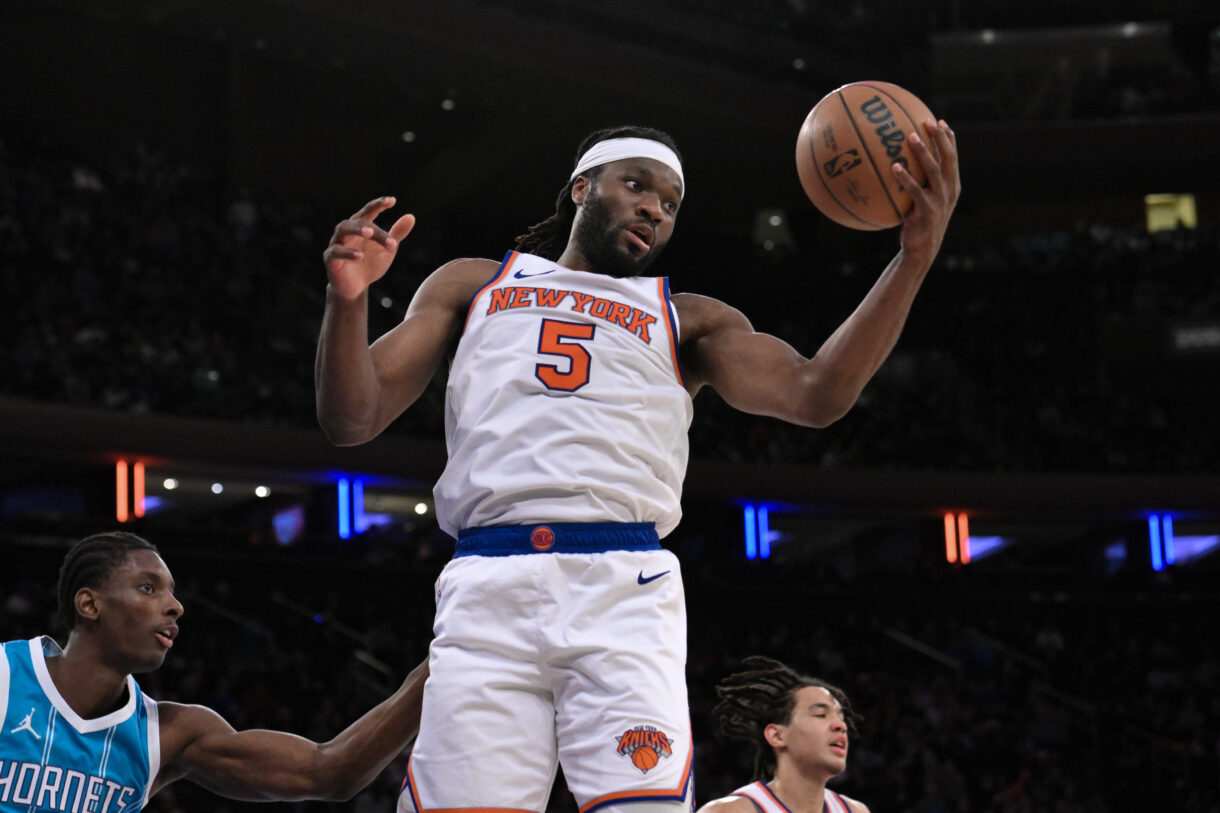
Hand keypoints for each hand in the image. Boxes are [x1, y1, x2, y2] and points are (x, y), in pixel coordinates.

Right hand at [323, 197, 416, 300]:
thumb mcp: (387, 250)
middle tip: (383, 231)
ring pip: (343, 230)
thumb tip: (411, 217)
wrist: (357, 287)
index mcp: (361, 227)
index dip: (379, 204)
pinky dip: (347, 253)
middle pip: (358, 221)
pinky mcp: (330, 259)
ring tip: (369, 233)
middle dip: (371, 226)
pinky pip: (335, 252)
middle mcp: (348, 231)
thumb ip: (397, 234)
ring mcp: (337, 243)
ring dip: (356, 230)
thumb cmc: (371, 264)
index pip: (369, 211)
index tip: (392, 200)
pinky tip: (359, 256)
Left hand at [893, 119, 959, 264]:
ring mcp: (940, 201)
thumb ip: (920, 182)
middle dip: (940, 138)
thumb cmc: (919, 222)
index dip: (948, 138)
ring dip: (923, 152)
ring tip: (911, 136)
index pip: (953, 157)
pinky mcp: (928, 212)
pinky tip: (894, 167)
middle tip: (928, 121)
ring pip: (934, 171)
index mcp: (952, 185)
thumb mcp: (924, 200)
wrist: (922, 249)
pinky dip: (906, 178)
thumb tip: (898, 162)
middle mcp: (950, 190)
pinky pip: (916, 191)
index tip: (939, 120)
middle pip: (948, 158)